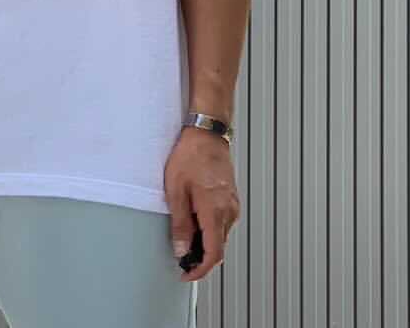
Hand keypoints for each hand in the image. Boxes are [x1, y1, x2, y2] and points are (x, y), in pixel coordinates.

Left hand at [163, 127, 240, 282]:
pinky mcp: (232, 199)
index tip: (187, 275)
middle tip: (180, 256)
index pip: (214, 254)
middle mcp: (229, 211)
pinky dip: (210, 229)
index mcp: (215, 211)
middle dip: (200, 257)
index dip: (200, 270)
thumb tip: (181, 251)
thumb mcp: (176, 190)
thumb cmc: (190, 156)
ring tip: (184, 234)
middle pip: (218, 247)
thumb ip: (180, 223)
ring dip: (205, 242)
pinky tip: (195, 219)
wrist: (207, 134)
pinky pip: (223, 223)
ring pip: (220, 236)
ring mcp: (233, 205)